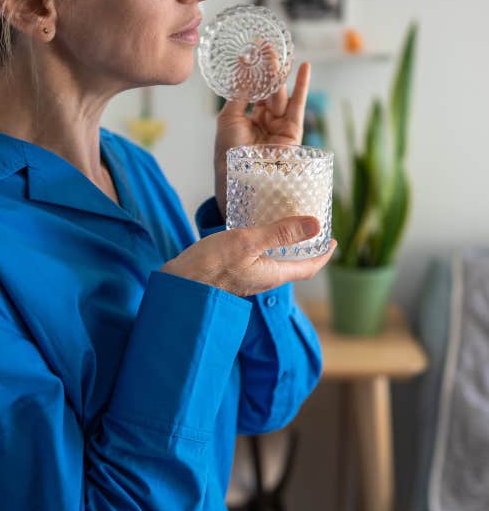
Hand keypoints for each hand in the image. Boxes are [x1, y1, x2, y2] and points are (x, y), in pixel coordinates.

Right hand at [161, 214, 335, 297]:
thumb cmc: (209, 266)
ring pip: (274, 262)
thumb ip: (280, 233)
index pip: (308, 267)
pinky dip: (264, 246)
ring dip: (284, 247)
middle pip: (293, 266)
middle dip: (305, 249)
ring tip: (284, 226)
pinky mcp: (231, 273)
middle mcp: (263, 279)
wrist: (178, 287)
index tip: (332, 239)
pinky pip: (257, 259)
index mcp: (272, 274)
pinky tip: (253, 232)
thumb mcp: (247, 242)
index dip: (323, 254)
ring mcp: (246, 278)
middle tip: (310, 228)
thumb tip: (315, 224)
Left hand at [214, 61, 311, 217]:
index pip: (252, 89)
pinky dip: (302, 86)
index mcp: (247, 117)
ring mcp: (279, 124)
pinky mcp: (292, 131)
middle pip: (268, 88)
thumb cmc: (229, 152)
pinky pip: (298, 105)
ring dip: (278, 72)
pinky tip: (305, 67)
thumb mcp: (229, 118)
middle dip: (266, 66)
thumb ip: (240, 95)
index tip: (251, 49)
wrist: (239, 176)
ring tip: (276, 51)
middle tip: (264, 44)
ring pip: (280, 93)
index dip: (252, 70)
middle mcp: (264, 119)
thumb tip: (245, 69)